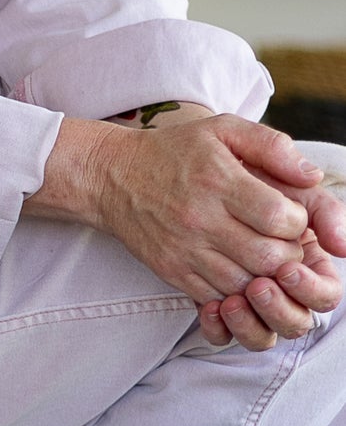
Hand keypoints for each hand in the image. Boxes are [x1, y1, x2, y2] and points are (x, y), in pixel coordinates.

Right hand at [34, 110, 345, 349]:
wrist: (112, 177)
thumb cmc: (174, 151)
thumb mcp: (223, 129)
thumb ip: (272, 146)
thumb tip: (311, 177)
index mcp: (218, 180)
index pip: (280, 217)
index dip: (297, 221)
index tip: (289, 214)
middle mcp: (201, 219)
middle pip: (269, 257)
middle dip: (289, 252)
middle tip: (282, 240)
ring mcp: (185, 250)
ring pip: (247, 283)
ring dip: (266, 274)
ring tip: (262, 254)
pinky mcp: (172, 271)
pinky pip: (218, 296)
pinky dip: (237, 290)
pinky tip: (238, 268)